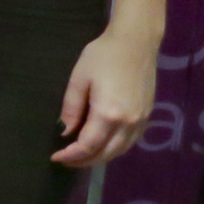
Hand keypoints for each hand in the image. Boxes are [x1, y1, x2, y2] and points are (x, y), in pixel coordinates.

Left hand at [54, 25, 157, 165]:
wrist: (136, 42)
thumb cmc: (102, 56)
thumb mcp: (79, 79)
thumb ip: (71, 109)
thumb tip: (64, 133)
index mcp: (109, 114)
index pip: (88, 146)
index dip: (71, 155)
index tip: (55, 157)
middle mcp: (128, 122)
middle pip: (106, 154)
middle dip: (84, 161)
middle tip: (66, 160)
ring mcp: (141, 120)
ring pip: (120, 151)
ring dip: (100, 158)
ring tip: (81, 156)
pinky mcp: (147, 116)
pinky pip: (131, 142)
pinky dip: (115, 149)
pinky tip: (102, 144)